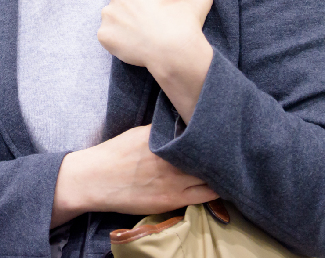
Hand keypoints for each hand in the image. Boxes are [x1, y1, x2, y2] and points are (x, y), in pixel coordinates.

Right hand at [52, 125, 215, 224]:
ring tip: (225, 168)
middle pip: (207, 153)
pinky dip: (215, 189)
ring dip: (220, 172)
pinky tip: (219, 185)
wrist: (96, 179)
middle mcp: (170, 157)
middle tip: (228, 150)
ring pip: (211, 176)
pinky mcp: (173, 199)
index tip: (220, 131)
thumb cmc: (114, 154)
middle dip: (219, 152)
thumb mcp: (138, 133)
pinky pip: (205, 196)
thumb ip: (162, 131)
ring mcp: (174, 180)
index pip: (197, 131)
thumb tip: (182, 125)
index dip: (212, 132)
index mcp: (161, 137)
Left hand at [99, 0, 214, 121]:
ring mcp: (108, 14)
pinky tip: (135, 46)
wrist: (174, 51)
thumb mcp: (198, 0)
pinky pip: (108, 36)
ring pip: (113, 17)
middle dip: (130, 7)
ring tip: (144, 36)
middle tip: (149, 20)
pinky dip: (118, 41)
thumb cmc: (184, 22)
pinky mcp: (104, 34)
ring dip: (123, 24)